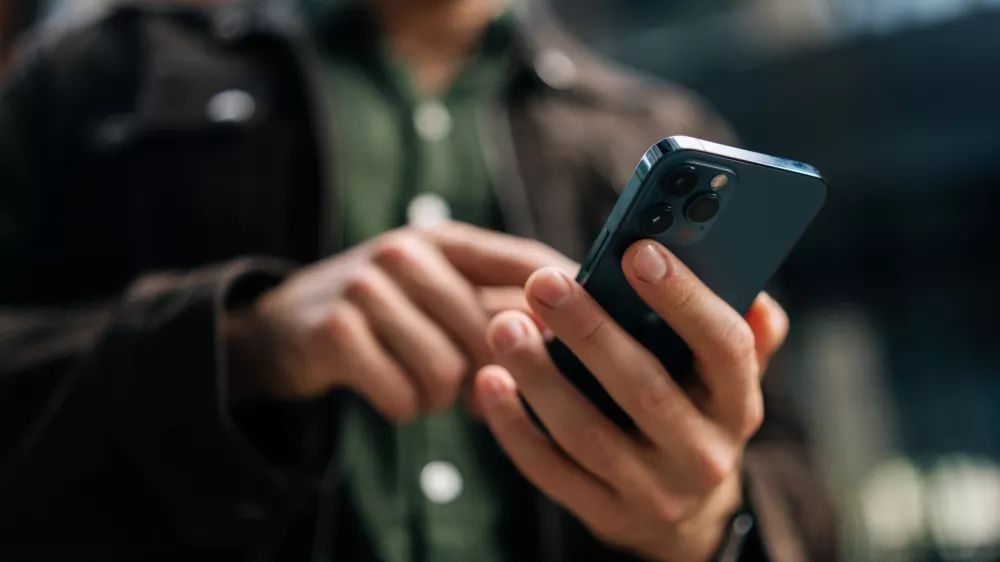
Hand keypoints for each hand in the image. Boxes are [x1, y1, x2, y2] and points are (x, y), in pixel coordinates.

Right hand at [226, 222, 574, 422]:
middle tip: (473, 393)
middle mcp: (407, 251)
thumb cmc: (382, 317)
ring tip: (425, 389)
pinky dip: (404, 408)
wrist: (280, 329)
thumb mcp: (436, 295)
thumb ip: (496, 307)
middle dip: (489, 375)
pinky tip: (393, 395)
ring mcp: (367, 286)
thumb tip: (576, 340)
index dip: (567, 302)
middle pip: (491, 331)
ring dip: (441, 398)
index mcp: (445, 240)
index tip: (597, 339)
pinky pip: (403, 394)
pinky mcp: (335, 330)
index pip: (528, 262)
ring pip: (448, 370)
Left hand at [473, 240, 788, 561]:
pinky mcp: (604, 515)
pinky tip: (491, 380)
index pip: (724, 347)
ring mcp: (653, 492)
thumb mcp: (727, 378)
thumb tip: (752, 290)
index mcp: (739, 405)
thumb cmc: (695, 413)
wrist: (683, 513)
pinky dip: (515, 425)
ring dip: (540, 376)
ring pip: (586, 431)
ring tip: (504, 325)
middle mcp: (703, 454)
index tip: (637, 250)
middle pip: (644, 388)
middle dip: (589, 331)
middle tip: (544, 283)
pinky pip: (550, 469)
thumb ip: (743, 332)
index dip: (683, 298)